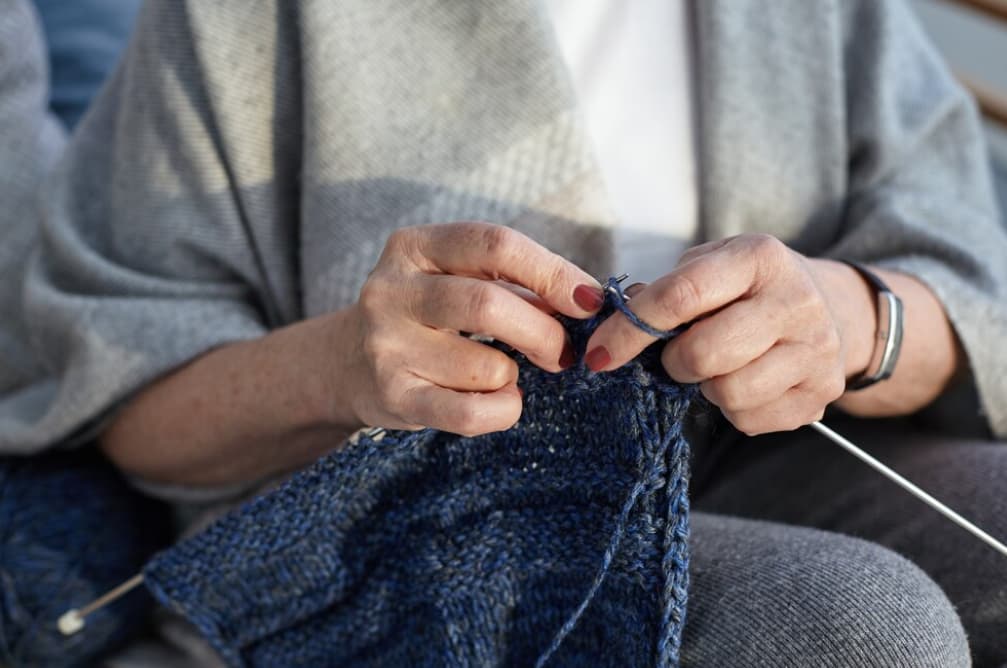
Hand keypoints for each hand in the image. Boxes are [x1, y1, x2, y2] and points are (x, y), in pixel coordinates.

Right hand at [339, 222, 602, 436]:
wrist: (349, 363)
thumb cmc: (427, 316)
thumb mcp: (458, 279)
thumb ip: (516, 283)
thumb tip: (587, 302)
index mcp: (415, 246)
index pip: (496, 244)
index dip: (552, 272)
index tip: (588, 301)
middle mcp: (392, 290)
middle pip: (489, 304)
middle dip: (543, 333)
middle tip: (562, 353)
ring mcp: (386, 344)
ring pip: (484, 365)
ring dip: (515, 375)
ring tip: (509, 374)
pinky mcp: (392, 395)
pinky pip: (467, 412)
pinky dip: (503, 409)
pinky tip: (504, 401)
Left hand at [584, 234, 854, 434]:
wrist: (831, 307)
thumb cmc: (748, 288)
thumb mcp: (709, 268)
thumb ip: (664, 290)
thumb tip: (614, 317)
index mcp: (759, 257)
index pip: (681, 296)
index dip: (630, 330)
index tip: (598, 354)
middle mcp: (796, 300)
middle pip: (703, 353)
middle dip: (674, 363)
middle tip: (679, 356)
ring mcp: (816, 350)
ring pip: (728, 393)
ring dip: (706, 387)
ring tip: (719, 367)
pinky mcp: (821, 393)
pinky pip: (750, 420)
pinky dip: (734, 409)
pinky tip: (746, 383)